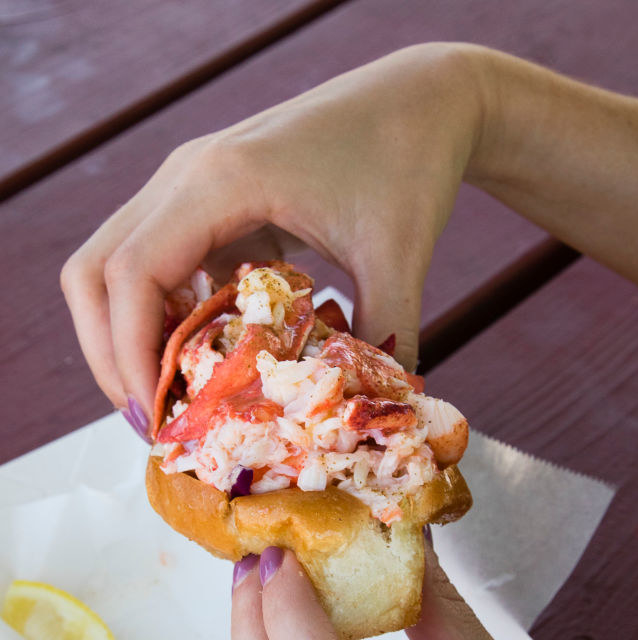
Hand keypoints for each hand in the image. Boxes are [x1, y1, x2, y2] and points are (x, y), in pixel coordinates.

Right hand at [60, 43, 486, 419]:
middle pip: (96, 274)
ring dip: (132, 339)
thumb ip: (383, 336)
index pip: (132, 275)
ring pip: (117, 269)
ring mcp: (190, 188)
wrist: (421, 100)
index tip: (161, 419)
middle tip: (154, 420)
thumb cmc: (407, 161)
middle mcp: (186, 178)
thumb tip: (372, 417)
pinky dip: (168, 319)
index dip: (130, 356)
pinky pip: (161, 267)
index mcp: (220, 181)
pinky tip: (206, 363)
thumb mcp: (399, 255)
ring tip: (174, 402)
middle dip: (112, 356)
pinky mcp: (209, 206)